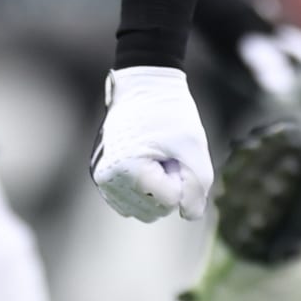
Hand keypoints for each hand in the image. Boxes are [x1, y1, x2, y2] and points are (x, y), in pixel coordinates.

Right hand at [91, 66, 213, 221]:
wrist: (143, 86)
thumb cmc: (170, 113)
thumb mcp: (194, 147)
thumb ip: (198, 186)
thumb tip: (187, 214)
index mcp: (129, 169)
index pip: (170, 202)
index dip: (181, 178)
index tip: (176, 153)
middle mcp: (109, 179)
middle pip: (155, 211)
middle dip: (169, 186)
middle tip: (167, 153)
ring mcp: (102, 180)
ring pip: (142, 212)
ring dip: (157, 191)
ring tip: (156, 157)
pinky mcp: (102, 178)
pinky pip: (129, 204)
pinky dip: (144, 191)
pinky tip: (147, 163)